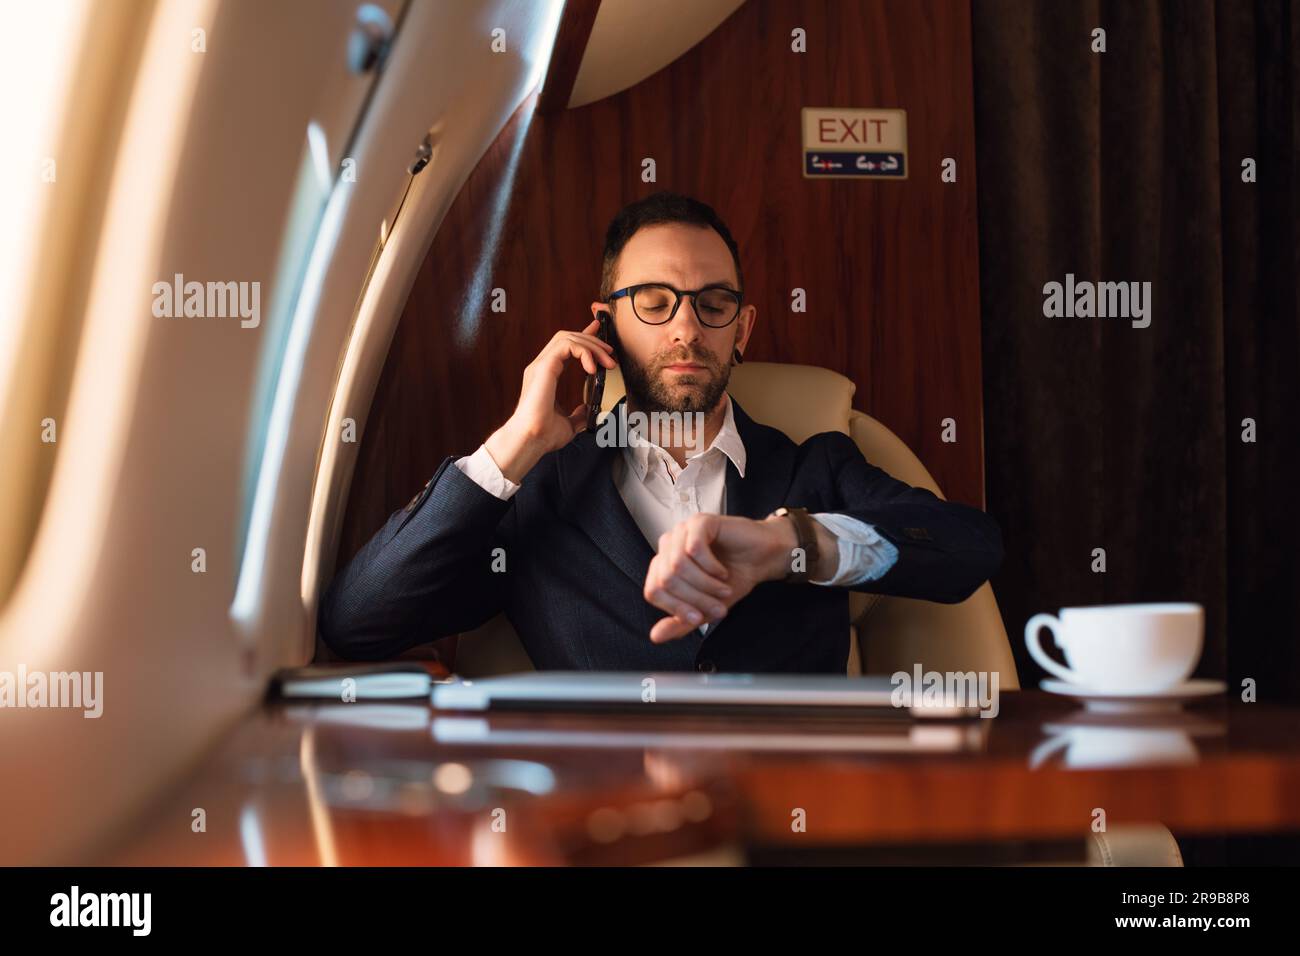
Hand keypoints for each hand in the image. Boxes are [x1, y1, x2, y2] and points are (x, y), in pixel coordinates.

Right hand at [485, 319, 616, 481]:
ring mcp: (541, 365)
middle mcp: (542, 366)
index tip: (599, 330)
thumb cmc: (543, 434)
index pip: (566, 346)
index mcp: (546, 375)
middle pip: (568, 337)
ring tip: (607, 362)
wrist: (531, 440)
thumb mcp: (569, 424)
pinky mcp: (544, 366)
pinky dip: (584, 352)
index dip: (584, 336)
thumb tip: (587, 411)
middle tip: (611, 354)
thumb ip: (578, 415)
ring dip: (592, 346)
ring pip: (568, 337)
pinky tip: (593, 368)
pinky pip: (567, 346)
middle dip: (593, 341)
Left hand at [643, 513, 799, 642]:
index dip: (675, 608)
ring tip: (723, 589)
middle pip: (666, 580)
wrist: (762, 559)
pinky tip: (722, 571)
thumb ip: (681, 622)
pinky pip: (694, 548)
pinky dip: (710, 567)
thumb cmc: (734, 577)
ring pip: (678, 565)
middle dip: (694, 599)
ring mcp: (682, 531)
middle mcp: (668, 546)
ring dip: (704, 584)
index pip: (653, 591)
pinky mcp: (700, 522)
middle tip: (718, 606)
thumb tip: (655, 637)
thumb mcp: (706, 608)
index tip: (698, 618)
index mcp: (664, 564)